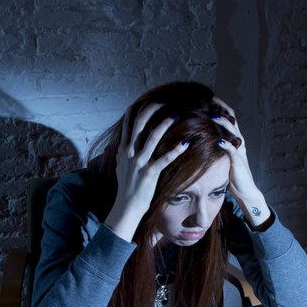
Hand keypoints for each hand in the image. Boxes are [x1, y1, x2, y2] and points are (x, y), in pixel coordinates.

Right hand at [105, 103, 188, 241]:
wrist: (127, 206)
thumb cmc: (127, 187)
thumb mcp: (121, 166)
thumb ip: (123, 153)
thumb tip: (122, 144)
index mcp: (123, 150)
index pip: (128, 124)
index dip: (138, 109)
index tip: (149, 100)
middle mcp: (130, 153)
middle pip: (139, 125)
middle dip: (151, 111)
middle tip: (164, 102)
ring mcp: (139, 163)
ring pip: (151, 138)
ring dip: (165, 125)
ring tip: (176, 116)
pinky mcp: (149, 174)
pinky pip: (164, 159)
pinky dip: (175, 150)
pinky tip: (185, 143)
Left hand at [211, 97, 270, 228]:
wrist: (246, 190)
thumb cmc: (232, 173)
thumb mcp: (223, 156)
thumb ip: (216, 145)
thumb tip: (200, 135)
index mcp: (234, 138)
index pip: (229, 116)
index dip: (219, 105)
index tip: (207, 96)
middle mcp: (238, 141)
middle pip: (232, 119)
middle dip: (221, 109)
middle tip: (209, 100)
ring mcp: (239, 151)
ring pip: (233, 132)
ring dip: (224, 124)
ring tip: (214, 116)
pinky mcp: (238, 162)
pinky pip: (233, 151)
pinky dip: (226, 145)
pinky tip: (219, 141)